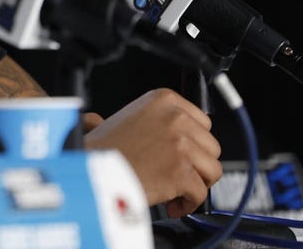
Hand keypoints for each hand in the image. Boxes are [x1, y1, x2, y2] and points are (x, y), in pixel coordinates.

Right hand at [83, 88, 221, 216]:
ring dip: (195, 184)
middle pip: (211, 146)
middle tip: (176, 176)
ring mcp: (180, 143)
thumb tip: (183, 133)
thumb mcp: (131, 117)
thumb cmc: (104, 148)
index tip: (183, 157)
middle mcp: (175, 117)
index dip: (194, 145)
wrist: (91, 170)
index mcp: (164, 99)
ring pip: (212, 170)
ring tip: (173, 191)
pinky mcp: (181, 170)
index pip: (203, 123)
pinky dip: (188, 204)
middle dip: (197, 166)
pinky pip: (200, 193)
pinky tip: (170, 204)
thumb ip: (159, 120)